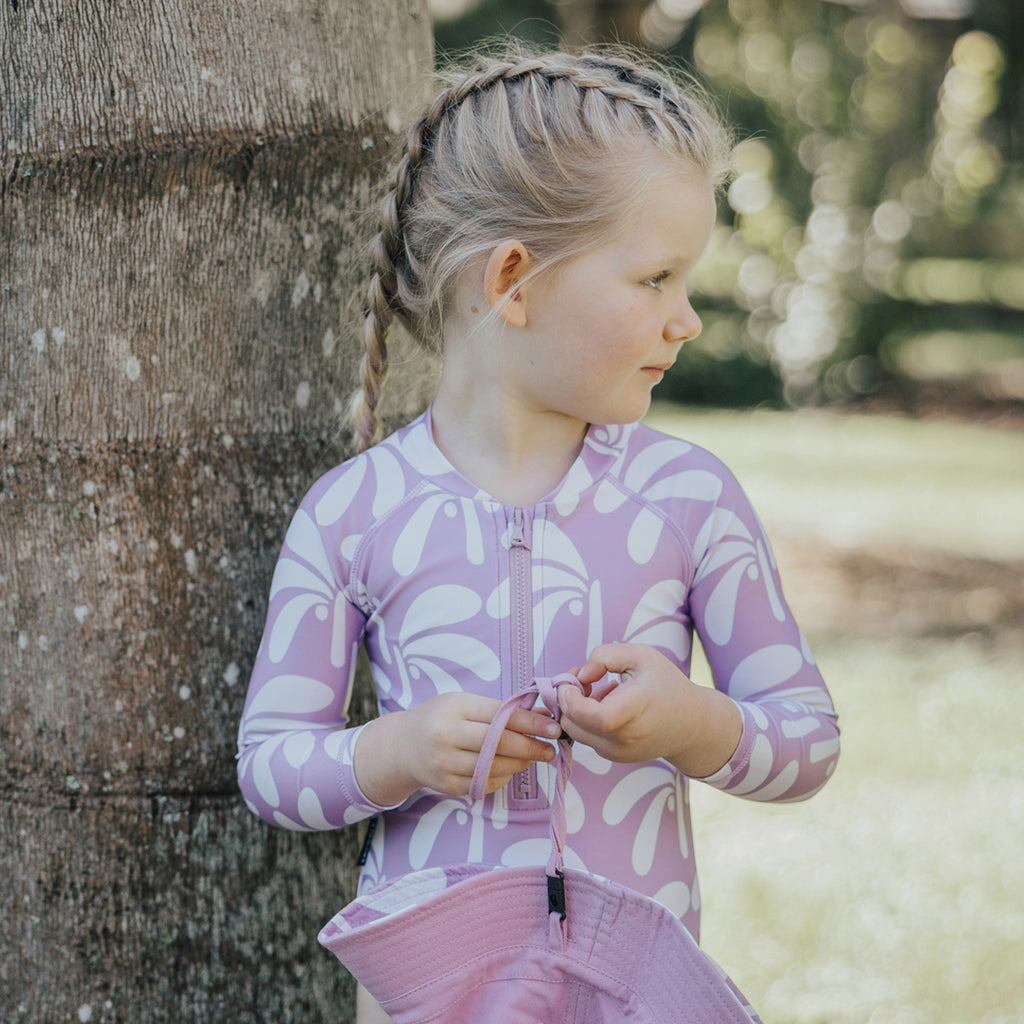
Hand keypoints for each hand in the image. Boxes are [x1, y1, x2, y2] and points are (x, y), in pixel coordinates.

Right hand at [356, 692, 560, 804]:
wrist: (402, 746)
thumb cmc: (441, 719)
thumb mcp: (465, 704)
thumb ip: (501, 710)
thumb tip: (543, 714)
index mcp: (456, 707)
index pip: (501, 715)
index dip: (531, 722)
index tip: (554, 727)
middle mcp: (447, 735)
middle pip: (500, 743)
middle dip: (531, 746)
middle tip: (550, 748)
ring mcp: (445, 763)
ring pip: (495, 766)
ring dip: (520, 763)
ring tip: (533, 757)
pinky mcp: (447, 786)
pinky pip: (485, 783)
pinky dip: (502, 777)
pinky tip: (509, 768)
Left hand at [558, 643, 741, 776]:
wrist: (692, 725)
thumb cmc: (667, 686)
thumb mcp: (641, 656)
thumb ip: (605, 656)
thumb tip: (580, 674)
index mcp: (633, 710)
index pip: (592, 716)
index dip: (571, 698)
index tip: (573, 678)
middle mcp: (624, 738)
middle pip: (574, 723)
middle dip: (568, 698)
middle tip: (585, 677)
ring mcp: (618, 752)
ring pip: (576, 731)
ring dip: (578, 708)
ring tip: (605, 689)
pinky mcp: (615, 757)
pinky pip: (587, 737)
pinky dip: (588, 720)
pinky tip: (611, 704)